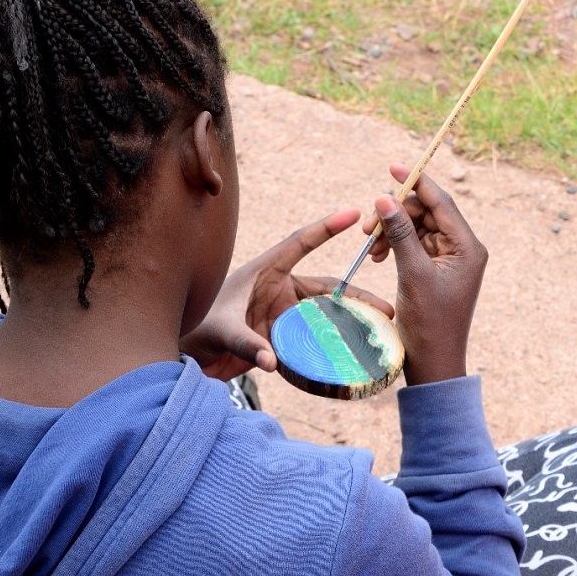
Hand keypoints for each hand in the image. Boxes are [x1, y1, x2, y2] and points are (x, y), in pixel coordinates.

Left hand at [181, 209, 394, 380]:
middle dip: (357, 298)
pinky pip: (315, 337)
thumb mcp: (220, 332)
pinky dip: (334, 344)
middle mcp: (280, 289)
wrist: (190, 356)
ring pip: (326, 314)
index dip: (326, 228)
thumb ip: (244, 343)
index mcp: (265, 271)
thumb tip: (271, 362)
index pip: (301, 243)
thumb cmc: (199, 331)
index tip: (353, 213)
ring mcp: (285, 313)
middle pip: (327, 288)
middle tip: (386, 310)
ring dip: (351, 323)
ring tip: (380, 335)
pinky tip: (355, 356)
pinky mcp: (285, 335)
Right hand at [364, 165, 487, 385]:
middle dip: (396, 214)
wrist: (433, 363)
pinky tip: (377, 255)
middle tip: (368, 228)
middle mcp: (462, 249)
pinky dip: (394, 245)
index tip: (393, 167)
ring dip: (391, 231)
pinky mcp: (434, 269)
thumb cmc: (429, 323)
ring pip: (416, 227)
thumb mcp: (412, 274)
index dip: (417, 182)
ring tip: (370, 246)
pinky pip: (413, 244)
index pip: (441, 203)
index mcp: (467, 247)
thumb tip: (384, 198)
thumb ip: (400, 234)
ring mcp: (448, 259)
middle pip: (426, 212)